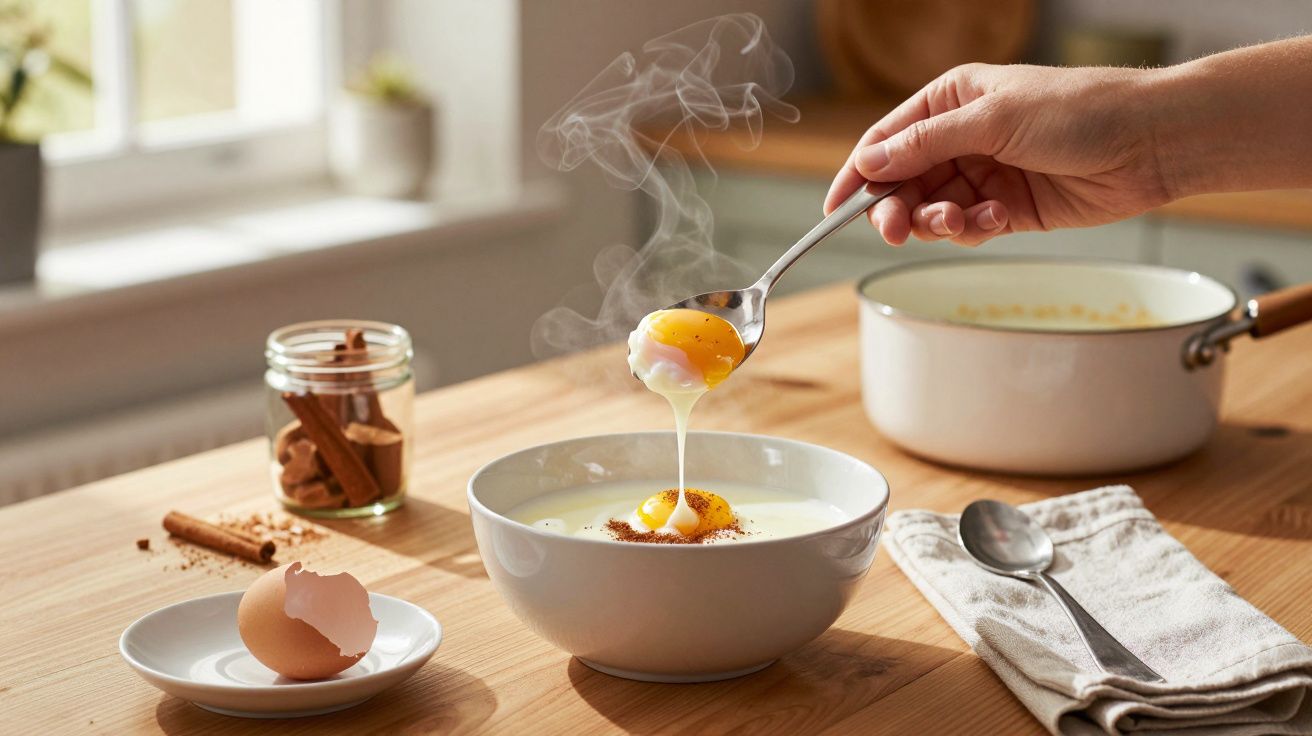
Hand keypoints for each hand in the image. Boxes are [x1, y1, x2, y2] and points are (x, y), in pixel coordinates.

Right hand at [824, 63, 1172, 246]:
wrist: (1150, 142)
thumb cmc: (1080, 109)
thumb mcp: (993, 118)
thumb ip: (926, 144)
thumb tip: (870, 161)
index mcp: (952, 99)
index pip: (887, 140)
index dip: (858, 174)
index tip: (835, 209)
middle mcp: (963, 136)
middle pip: (904, 181)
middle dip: (896, 206)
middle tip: (895, 228)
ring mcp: (985, 173)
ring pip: (932, 208)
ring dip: (937, 221)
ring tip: (960, 220)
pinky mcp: (1008, 208)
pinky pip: (968, 226)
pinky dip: (972, 228)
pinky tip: (995, 218)